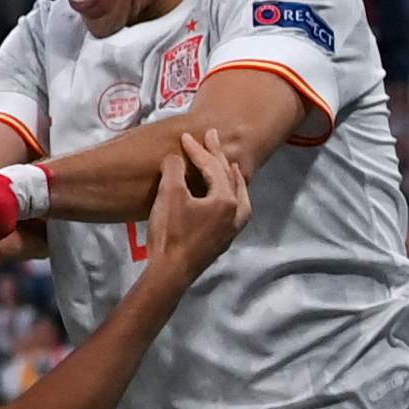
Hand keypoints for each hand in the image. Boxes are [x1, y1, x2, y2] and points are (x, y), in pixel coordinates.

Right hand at [141, 125, 253, 282]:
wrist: (171, 272)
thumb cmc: (171, 233)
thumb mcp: (169, 196)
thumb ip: (174, 171)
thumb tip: (176, 158)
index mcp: (227, 199)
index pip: (212, 168)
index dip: (198, 150)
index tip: (185, 137)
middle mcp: (237, 212)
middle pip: (229, 177)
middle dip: (218, 156)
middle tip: (211, 136)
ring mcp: (233, 227)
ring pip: (239, 194)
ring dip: (232, 177)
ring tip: (230, 166)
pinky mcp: (224, 239)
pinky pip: (234, 208)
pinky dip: (231, 195)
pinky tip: (224, 196)